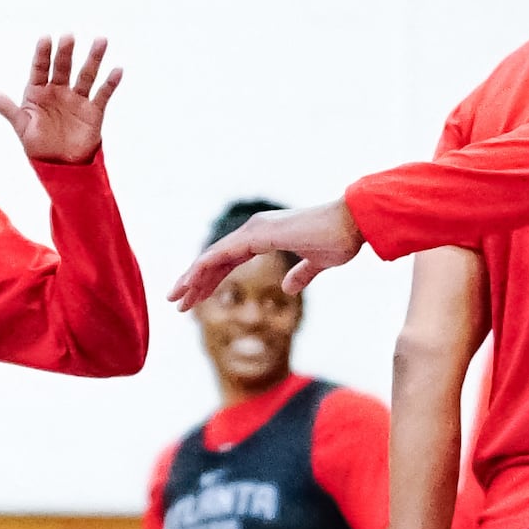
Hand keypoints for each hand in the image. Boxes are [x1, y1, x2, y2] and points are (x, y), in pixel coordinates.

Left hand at [0, 34, 120, 163]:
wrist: (60, 167)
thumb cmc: (37, 145)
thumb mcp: (19, 123)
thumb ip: (2, 104)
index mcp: (38, 91)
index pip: (40, 68)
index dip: (43, 54)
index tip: (45, 38)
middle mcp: (59, 90)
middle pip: (63, 67)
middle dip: (66, 52)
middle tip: (68, 36)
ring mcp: (77, 99)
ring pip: (86, 75)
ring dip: (94, 59)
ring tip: (101, 41)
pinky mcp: (93, 111)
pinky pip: (103, 94)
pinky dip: (110, 83)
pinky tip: (117, 70)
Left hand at [167, 198, 361, 308]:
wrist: (353, 225)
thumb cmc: (339, 240)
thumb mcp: (317, 264)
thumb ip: (301, 274)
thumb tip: (287, 286)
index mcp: (265, 236)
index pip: (228, 262)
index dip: (210, 281)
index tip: (194, 300)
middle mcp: (254, 231)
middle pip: (215, 261)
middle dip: (194, 283)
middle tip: (175, 303)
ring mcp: (253, 231)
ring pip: (212, 258)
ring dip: (191, 279)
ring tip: (175, 299)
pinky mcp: (256, 235)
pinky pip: (221, 255)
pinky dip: (202, 269)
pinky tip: (189, 284)